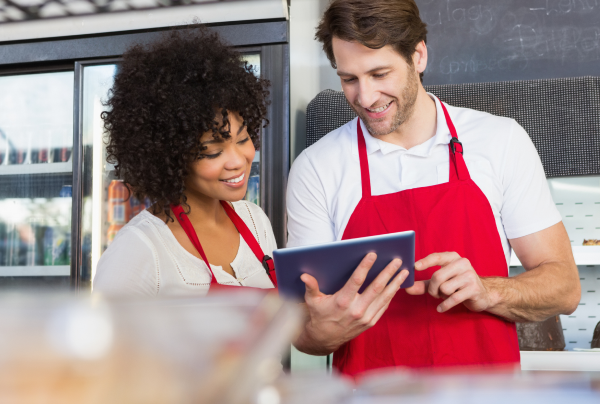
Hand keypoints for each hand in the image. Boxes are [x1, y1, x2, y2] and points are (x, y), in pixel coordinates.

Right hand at [294, 253, 408, 354]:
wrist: (325, 339)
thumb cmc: (319, 316)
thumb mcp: (312, 301)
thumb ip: (311, 287)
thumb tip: (304, 275)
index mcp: (342, 302)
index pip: (357, 280)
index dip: (366, 266)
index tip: (373, 254)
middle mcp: (356, 310)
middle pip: (376, 287)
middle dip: (388, 272)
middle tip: (397, 260)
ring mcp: (365, 317)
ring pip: (384, 297)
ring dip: (395, 283)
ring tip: (404, 271)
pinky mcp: (370, 322)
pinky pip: (384, 306)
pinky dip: (391, 295)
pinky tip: (397, 285)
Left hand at [405, 252, 492, 312]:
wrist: (482, 294)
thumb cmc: (457, 285)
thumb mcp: (440, 282)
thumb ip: (423, 284)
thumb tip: (406, 288)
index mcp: (453, 258)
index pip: (437, 257)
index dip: (425, 261)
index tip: (415, 267)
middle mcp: (462, 263)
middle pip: (437, 276)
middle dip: (432, 289)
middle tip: (435, 294)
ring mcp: (469, 276)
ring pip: (445, 288)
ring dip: (441, 296)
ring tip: (446, 296)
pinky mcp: (474, 289)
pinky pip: (453, 298)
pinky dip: (444, 305)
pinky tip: (440, 308)